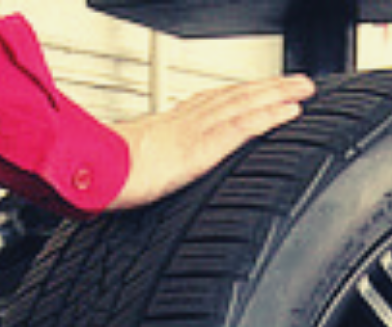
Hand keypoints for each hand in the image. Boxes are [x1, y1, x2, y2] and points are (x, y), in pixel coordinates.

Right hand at [107, 74, 315, 210]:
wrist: (88, 176)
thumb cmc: (97, 175)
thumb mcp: (120, 166)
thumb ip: (135, 166)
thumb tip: (131, 178)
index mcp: (165, 127)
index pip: (210, 105)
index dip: (237, 96)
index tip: (258, 90)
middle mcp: (184, 122)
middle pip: (233, 97)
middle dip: (266, 88)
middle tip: (295, 82)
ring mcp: (194, 131)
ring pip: (244, 104)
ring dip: (277, 94)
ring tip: (303, 89)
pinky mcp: (202, 146)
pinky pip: (243, 126)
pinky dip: (269, 116)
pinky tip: (290, 112)